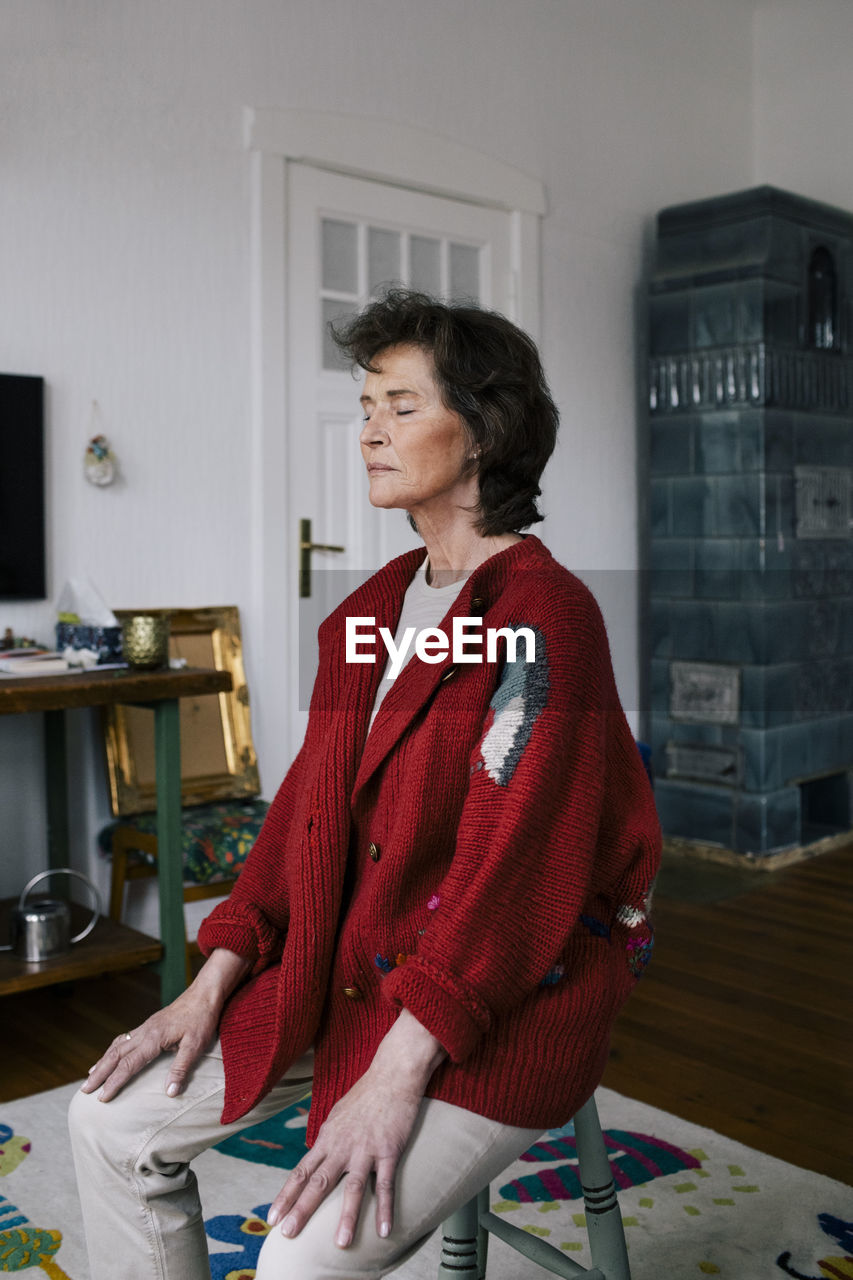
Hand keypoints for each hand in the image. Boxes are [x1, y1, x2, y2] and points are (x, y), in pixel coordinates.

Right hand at [80, 948, 249, 1101]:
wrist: (204, 993)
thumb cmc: (202, 1019)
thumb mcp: (196, 1045)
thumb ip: (181, 1068)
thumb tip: (169, 1093)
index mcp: (154, 1038)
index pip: (129, 1064)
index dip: (114, 1082)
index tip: (102, 1098)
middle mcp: (144, 1032)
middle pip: (116, 1055)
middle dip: (100, 1073)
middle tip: (85, 1090)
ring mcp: (145, 1027)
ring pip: (117, 1045)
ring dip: (102, 1061)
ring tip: (90, 1076)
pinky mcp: (149, 1025)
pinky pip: (124, 1039)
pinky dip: (112, 1050)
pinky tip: (109, 1056)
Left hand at [267, 1010, 444, 1247]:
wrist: (392, 1074)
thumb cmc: (366, 1095)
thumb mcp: (337, 1115)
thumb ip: (328, 1139)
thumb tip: (316, 1156)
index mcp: (327, 1138)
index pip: (301, 1171)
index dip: (286, 1195)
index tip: (273, 1217)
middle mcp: (342, 1146)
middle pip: (318, 1182)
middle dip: (302, 1209)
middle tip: (287, 1234)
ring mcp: (365, 1149)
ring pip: (352, 1188)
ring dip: (346, 1217)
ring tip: (340, 1244)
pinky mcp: (389, 1150)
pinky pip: (385, 1184)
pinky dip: (385, 1209)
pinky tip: (384, 1231)